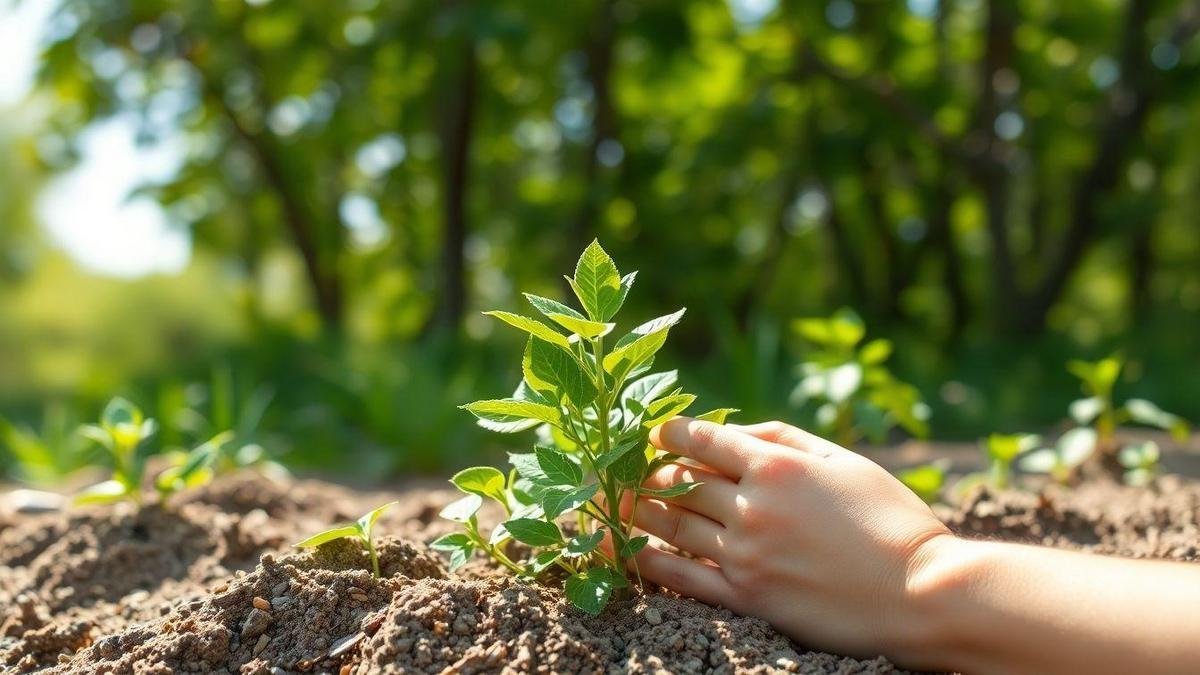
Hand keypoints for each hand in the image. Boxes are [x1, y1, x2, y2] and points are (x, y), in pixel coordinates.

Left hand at [625, 418, 950, 658]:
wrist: (920, 593)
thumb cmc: (890, 520)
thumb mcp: (844, 462)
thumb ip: (786, 439)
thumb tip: (737, 429)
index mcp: (775, 464)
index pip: (701, 438)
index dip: (669, 431)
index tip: (652, 431)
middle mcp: (752, 504)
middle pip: (677, 479)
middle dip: (644, 469)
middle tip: (618, 467)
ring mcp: (745, 553)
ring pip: (670, 524)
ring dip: (633, 510)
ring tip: (609, 502)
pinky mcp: (746, 596)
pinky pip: (682, 575)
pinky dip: (648, 560)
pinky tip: (627, 551)